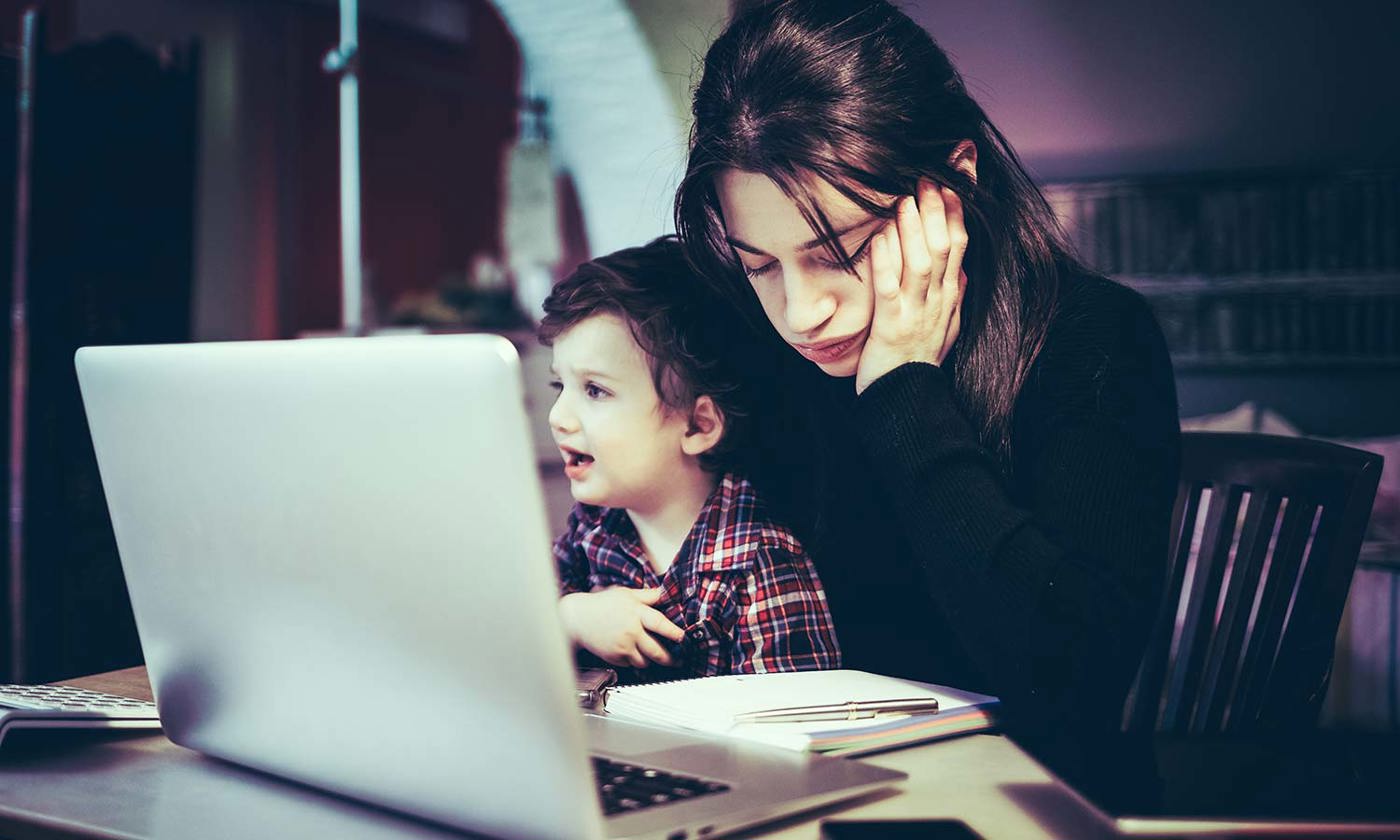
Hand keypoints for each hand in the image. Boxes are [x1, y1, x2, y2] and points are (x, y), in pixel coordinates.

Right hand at [558, 587, 685, 667]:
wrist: (578, 619)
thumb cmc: (602, 604)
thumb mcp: (626, 593)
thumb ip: (647, 595)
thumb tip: (666, 593)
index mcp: (635, 613)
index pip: (660, 624)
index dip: (674, 633)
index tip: (683, 638)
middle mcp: (630, 631)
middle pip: (656, 651)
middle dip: (670, 658)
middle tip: (678, 660)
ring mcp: (622, 646)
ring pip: (645, 661)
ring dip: (651, 660)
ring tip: (656, 657)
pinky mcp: (614, 657)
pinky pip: (631, 664)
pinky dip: (635, 661)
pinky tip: (635, 654)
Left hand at [855, 179, 967, 393]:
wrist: (908, 400)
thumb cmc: (919, 358)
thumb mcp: (946, 323)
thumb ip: (953, 294)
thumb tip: (962, 269)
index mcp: (951, 294)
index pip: (960, 241)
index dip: (958, 206)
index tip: (955, 174)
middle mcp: (939, 299)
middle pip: (945, 246)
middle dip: (938, 208)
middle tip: (927, 175)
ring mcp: (917, 313)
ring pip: (921, 264)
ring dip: (913, 229)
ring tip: (905, 198)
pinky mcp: (892, 326)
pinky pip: (890, 290)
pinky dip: (885, 263)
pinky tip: (878, 239)